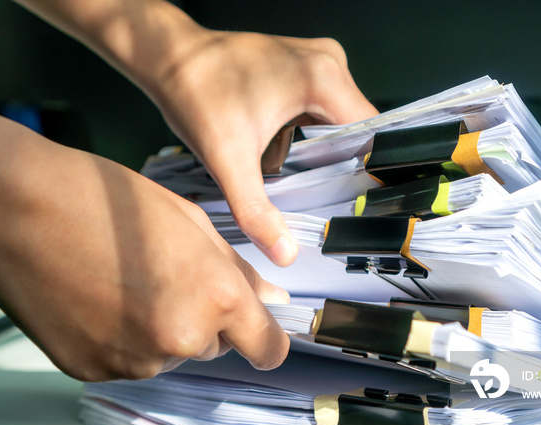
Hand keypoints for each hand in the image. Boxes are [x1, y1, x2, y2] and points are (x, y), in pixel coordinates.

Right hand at [0, 94, 289, 380]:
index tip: (256, 329)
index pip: (267, 348)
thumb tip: (272, 299)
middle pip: (214, 345)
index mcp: (216, 298)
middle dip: (202, 317)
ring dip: (160, 328)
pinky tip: (98, 298)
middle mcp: (181, 338)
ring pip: (169, 353)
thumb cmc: (104, 201)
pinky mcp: (94, 369)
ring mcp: (135, 360)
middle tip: (165, 275)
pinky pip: (128, 361)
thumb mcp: (192, 222)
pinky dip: (121, 338)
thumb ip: (239, 270)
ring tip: (124, 281)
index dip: (264, 338)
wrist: (19, 209)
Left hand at [148, 29, 378, 266]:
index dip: (367, 171)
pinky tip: (281, 145)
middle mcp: (327, 62)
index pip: (372, 135)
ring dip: (322, 148)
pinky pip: (322, 106)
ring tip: (292, 165)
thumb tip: (284, 252)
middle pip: (358, 130)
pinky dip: (309, 131)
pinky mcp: (302, 65)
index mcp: (322, 78)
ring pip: (340, 119)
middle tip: (315, 191)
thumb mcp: (228, 160)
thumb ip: (257, 210)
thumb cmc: (195, 93)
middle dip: (339, 163)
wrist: (168, 57)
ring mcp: (316, 60)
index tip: (355, 199)